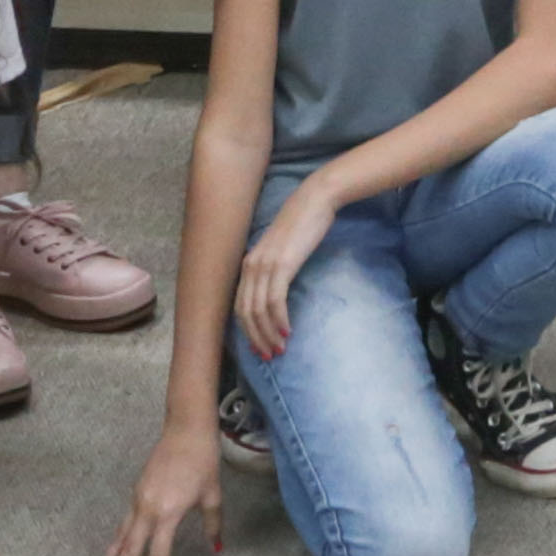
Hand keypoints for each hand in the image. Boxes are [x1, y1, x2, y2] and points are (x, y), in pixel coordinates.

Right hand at [94, 418, 226, 555]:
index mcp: (168, 513)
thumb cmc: (203, 462)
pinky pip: (123, 524)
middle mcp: (147, 509)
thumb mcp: (213, 495)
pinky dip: (117, 542)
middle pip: (128, 551)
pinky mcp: (135, 493)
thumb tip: (216, 549)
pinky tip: (113, 553)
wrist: (186, 430)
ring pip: (120, 537)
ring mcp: (137, 500)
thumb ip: (213, 525)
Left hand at [232, 184, 334, 359]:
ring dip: (268, 334)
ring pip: (258, 311)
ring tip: (280, 348)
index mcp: (249, 264)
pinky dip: (279, 319)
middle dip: (256, 338)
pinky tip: (288, 330)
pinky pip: (274, 300)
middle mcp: (251, 266)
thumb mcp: (282, 249)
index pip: (240, 306)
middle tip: (270, 356)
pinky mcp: (281, 264)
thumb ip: (275, 268)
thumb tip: (278, 293)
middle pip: (245, 313)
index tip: (261, 347)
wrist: (315, 200)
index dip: (248, 331)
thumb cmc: (304, 224)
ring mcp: (264, 265)